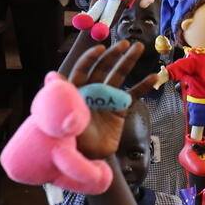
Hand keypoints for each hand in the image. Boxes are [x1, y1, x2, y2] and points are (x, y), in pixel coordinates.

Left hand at [65, 40, 147, 160]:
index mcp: (76, 92)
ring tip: (139, 48)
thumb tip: (52, 74)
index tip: (100, 49)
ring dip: (128, 62)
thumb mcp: (60, 118)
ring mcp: (106, 100)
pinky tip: (153, 77)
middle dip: (114, 55)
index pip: (82, 70)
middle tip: (126, 43)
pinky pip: (132, 95)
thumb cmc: (68, 141)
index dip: (91, 58)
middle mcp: (91, 92)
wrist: (84, 161)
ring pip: (118, 77)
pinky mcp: (119, 111)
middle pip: (103, 69)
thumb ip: (59, 96)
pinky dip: (142, 87)